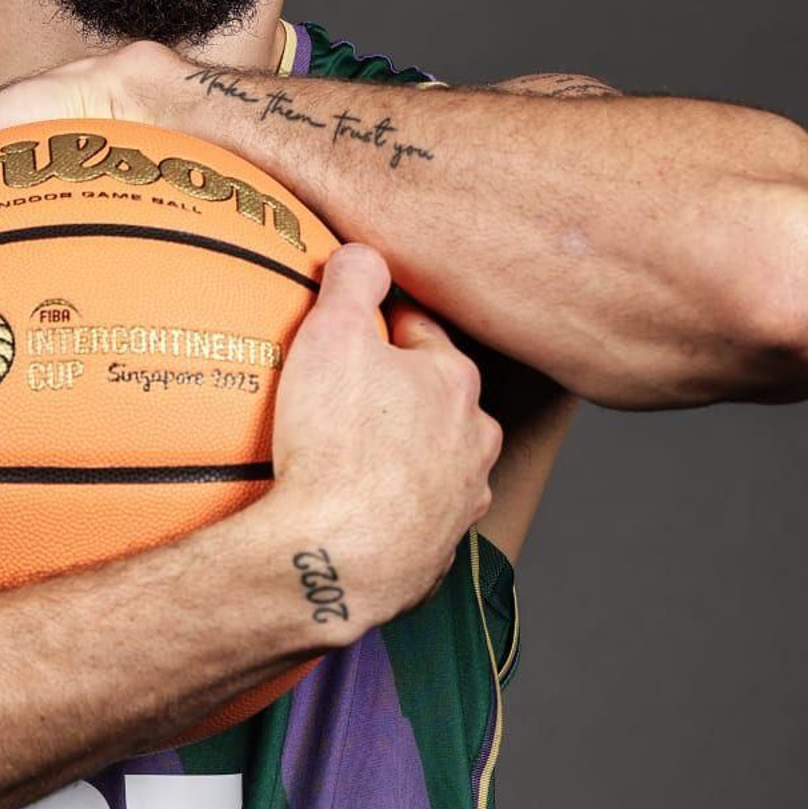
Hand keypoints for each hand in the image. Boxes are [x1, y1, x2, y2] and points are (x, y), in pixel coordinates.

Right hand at [266, 245, 501, 633]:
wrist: (339, 557)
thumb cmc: (337, 443)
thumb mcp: (334, 335)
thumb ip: (353, 281)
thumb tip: (366, 252)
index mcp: (455, 382)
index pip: (421, 333)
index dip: (382, 325)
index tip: (352, 329)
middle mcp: (474, 442)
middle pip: (435, 399)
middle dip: (399, 392)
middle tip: (345, 393)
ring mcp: (460, 502)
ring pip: (434, 462)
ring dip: (402, 455)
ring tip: (349, 458)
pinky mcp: (436, 555)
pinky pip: (414, 519)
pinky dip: (391, 512)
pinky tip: (353, 514)